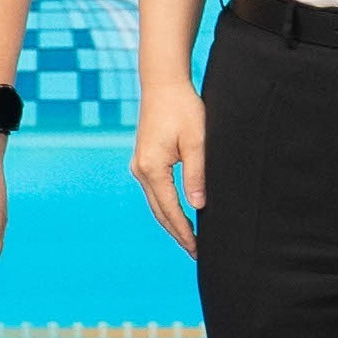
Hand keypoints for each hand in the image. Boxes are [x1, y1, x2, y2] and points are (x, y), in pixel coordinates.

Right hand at [133, 82, 204, 250]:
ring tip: (189, 239)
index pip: (170, 210)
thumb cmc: (184, 109)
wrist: (163, 84)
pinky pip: (155, 191)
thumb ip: (197, 175)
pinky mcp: (144, 160)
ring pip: (156, 203)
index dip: (185, 232)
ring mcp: (139, 165)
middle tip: (195, 253)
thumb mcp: (197, 142)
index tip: (197, 250)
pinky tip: (179, 214)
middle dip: (177, 233)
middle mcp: (141, 170)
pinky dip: (166, 206)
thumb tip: (198, 206)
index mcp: (152, 168)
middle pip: (159, 212)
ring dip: (171, 221)